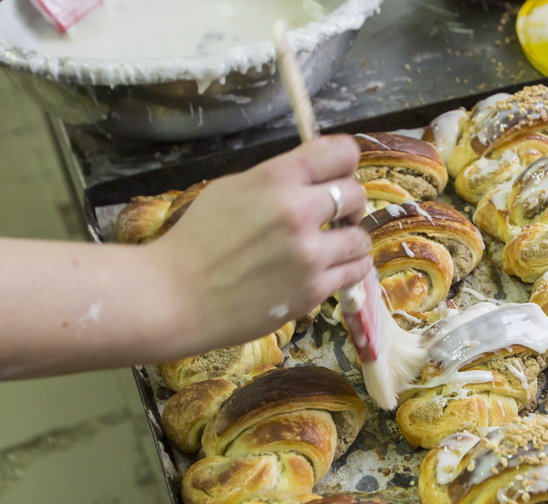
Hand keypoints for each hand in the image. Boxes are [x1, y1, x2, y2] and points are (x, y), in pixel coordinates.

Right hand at [147, 134, 371, 351]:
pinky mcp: (313, 289)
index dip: (345, 162)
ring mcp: (308, 252)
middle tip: (335, 217)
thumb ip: (276, 180)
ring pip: (361, 237)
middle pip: (356, 193)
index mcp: (275, 178)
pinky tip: (334, 268)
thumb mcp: (232, 190)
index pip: (340, 152)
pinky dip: (349, 268)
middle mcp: (297, 211)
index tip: (339, 175)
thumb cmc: (197, 241)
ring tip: (333, 247)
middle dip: (349, 204)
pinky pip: (355, 271)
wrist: (176, 297)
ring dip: (351, 240)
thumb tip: (313, 176)